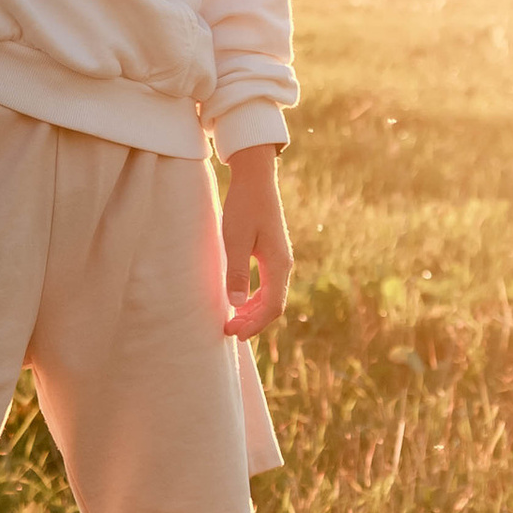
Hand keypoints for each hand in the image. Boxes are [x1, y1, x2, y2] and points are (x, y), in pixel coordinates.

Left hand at [221, 149, 293, 338]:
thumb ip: (236, 272)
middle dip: (252, 322)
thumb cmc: (244, 206)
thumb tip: (236, 304)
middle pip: (273, 305)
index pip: (272, 307)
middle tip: (228, 331)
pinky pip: (267, 285)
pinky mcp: (272, 253)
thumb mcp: (235, 239)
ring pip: (270, 296)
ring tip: (232, 320)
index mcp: (278, 264)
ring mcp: (280, 259)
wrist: (255, 178)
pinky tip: (238, 300)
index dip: (254, 324)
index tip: (234, 333)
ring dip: (253, 311)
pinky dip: (254, 298)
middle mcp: (284, 264)